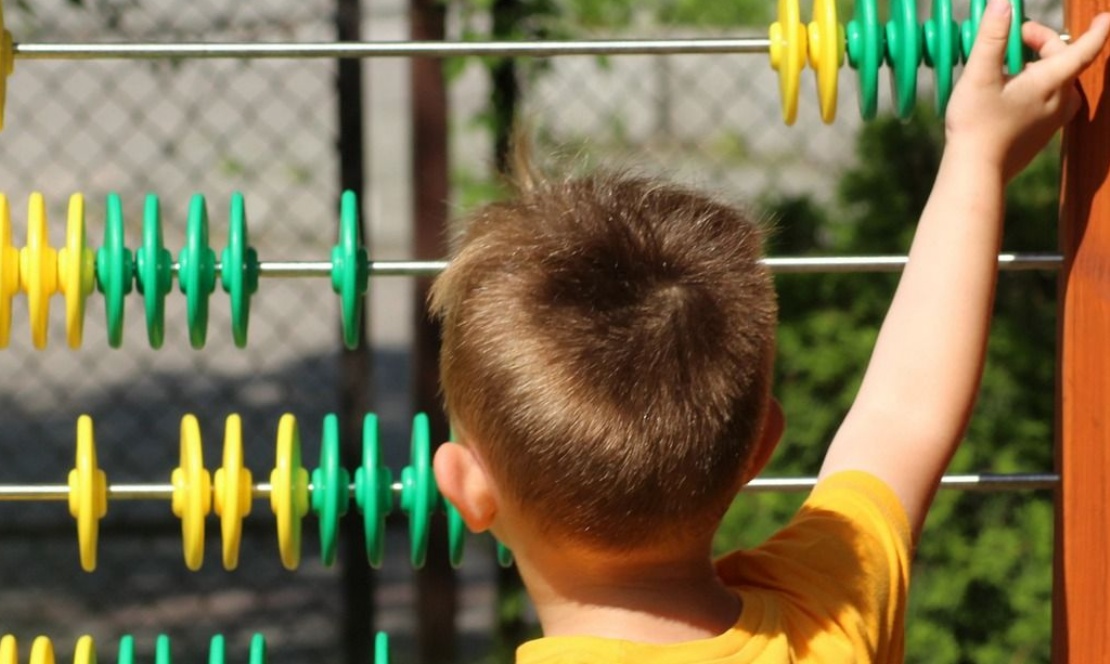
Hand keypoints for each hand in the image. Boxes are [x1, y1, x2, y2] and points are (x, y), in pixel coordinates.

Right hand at [944, 0, 1109, 181]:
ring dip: (1035, 67)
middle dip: (1040, 43)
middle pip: (1062, 62)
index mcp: (1051, 82)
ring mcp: (1050, 122)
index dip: (1097, 31)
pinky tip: (1003, 95)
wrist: (976, 173)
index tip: (1105, 17)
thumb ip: (992, 37)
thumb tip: (1004, 4)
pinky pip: (1043, 103)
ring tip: (1004, 69)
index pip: (1084, 50)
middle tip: (1011, 39)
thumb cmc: (977, 124)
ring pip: (1054, 82)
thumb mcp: (980, 74)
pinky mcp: (1038, 137)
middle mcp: (1059, 101)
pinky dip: (1030, 89)